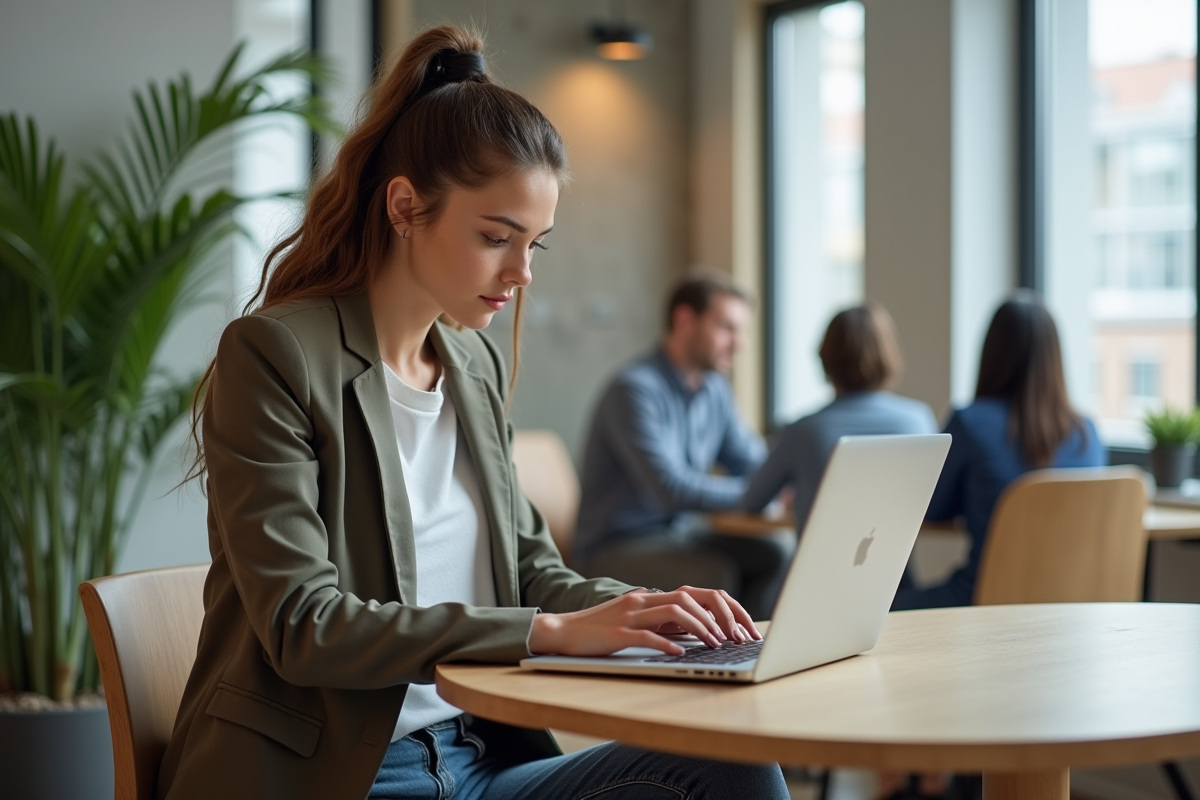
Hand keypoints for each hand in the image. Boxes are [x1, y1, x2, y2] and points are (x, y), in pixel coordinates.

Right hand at [528, 587, 761, 656]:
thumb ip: (663, 621)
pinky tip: (680, 655)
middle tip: (734, 638)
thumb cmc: (601, 630)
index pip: (696, 593)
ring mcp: (629, 615)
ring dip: (700, 628)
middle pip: (690, 598)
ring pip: (673, 612)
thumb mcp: (637, 621)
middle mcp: (642, 600)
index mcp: (650, 596)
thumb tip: (697, 629)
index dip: (723, 608)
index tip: (740, 628)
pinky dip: (667, 645)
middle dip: (718, 617)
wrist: (563, 631)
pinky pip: (647, 636)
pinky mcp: (617, 634)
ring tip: (715, 644)